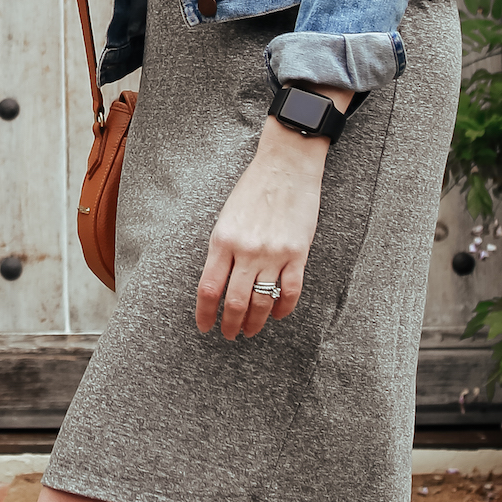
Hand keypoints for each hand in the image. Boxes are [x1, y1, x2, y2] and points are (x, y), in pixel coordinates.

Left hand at [197, 108, 349, 339]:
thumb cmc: (253, 189)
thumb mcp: (226, 218)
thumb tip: (217, 284)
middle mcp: (246, 251)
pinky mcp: (297, 253)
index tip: (204, 326)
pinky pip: (290, 292)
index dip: (204, 314)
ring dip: (254, 323)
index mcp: (222, 241)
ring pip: (262, 302)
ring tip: (250, 331)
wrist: (286, 166)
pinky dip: (283, 309)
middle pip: (235, 302)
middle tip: (228, 335)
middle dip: (229, 325)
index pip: (208, 289)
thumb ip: (222, 250)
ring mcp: (273, 254)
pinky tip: (276, 315)